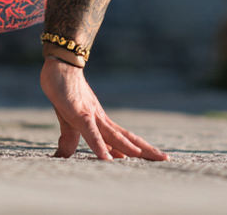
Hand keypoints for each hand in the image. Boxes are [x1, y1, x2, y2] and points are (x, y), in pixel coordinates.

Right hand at [39, 58, 168, 160]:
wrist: (61, 66)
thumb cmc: (65, 91)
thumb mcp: (67, 121)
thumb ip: (69, 139)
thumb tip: (64, 156)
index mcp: (101, 122)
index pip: (123, 139)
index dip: (137, 149)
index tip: (151, 159)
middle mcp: (102, 120)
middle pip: (127, 138)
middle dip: (145, 150)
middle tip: (165, 158)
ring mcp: (93, 116)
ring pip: (115, 136)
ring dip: (130, 148)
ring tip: (145, 158)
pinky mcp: (80, 115)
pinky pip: (91, 134)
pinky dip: (99, 147)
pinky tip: (106, 160)